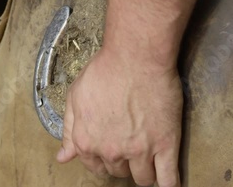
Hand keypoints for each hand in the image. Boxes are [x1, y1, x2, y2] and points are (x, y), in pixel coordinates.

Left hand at [56, 47, 182, 186]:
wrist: (135, 57)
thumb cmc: (104, 71)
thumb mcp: (75, 96)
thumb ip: (69, 129)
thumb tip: (63, 157)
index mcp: (87, 141)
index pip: (94, 166)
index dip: (102, 160)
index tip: (110, 152)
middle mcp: (111, 151)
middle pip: (118, 171)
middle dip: (121, 162)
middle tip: (128, 146)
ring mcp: (140, 150)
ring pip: (142, 179)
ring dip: (143, 172)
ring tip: (147, 159)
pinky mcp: (166, 145)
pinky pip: (168, 178)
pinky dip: (168, 184)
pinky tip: (168, 183)